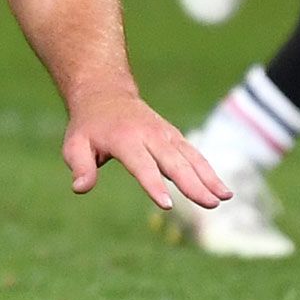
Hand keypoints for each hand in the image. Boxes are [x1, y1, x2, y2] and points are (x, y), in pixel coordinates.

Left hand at [59, 93, 228, 211]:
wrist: (106, 94)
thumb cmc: (88, 126)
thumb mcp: (74, 144)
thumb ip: (80, 166)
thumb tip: (80, 188)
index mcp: (124, 139)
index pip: (142, 165)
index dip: (154, 184)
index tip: (167, 204)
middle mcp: (149, 135)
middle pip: (174, 162)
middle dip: (193, 184)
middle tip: (210, 204)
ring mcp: (165, 134)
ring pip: (190, 157)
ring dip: (209, 177)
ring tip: (225, 197)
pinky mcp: (174, 137)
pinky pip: (194, 154)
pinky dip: (208, 170)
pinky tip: (222, 189)